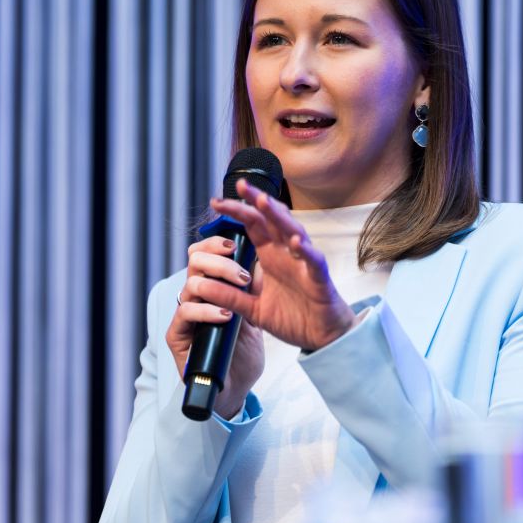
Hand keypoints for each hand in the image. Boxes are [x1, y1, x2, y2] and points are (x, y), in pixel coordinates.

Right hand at [165, 234, 266, 418]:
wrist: (236, 386)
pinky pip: (186, 312)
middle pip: (193, 260)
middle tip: (242, 273)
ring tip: (240, 292)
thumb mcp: (253, 311)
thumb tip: (262, 253)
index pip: (203, 252)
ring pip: (190, 283)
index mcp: (209, 286)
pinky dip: (207, 310)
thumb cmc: (242, 350)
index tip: (236, 244)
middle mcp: (193, 296)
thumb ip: (252, 286)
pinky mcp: (177, 335)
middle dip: (219, 260)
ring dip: (218, 282)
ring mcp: (183, 315)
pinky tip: (226, 315)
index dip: (215, 243)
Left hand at [198, 180, 358, 352]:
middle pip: (271, 220)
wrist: (322, 336)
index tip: (215, 201)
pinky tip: (296, 242)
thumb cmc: (293, 317)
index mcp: (271, 256)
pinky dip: (306, 251)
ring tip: (264, 201)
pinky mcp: (319, 279)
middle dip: (256, 201)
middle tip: (238, 186)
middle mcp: (287, 253)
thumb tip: (199, 287)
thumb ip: (230, 297)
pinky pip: (313, 261)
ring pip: (293, 232)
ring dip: (279, 216)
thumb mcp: (253, 309)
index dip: (237, 211)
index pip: (252, 226)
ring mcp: (304, 263)